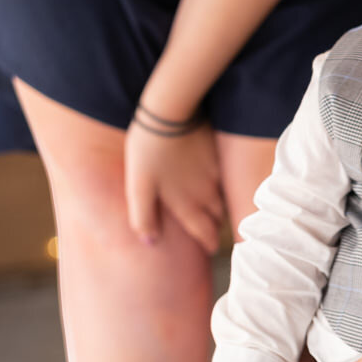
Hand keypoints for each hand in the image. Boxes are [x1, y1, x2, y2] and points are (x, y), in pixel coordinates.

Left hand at [125, 118, 224, 252]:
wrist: (170, 112)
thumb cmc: (148, 150)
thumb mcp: (138, 186)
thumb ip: (143, 217)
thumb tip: (150, 242)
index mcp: (187, 205)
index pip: (205, 234)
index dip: (208, 244)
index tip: (210, 250)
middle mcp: (206, 194)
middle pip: (217, 218)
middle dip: (214, 227)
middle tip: (210, 231)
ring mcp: (215, 174)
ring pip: (223, 199)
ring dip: (219, 208)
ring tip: (212, 209)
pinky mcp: (218, 155)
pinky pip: (224, 177)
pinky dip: (220, 185)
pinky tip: (211, 179)